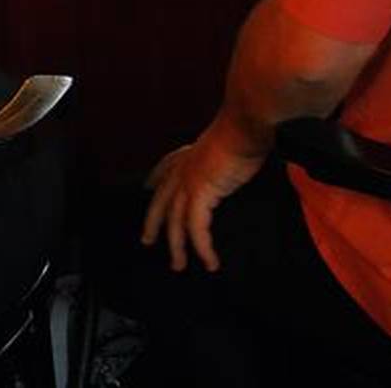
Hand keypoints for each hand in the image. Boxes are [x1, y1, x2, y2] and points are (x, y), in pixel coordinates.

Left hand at [141, 124, 266, 272]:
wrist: (244, 125)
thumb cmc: (243, 132)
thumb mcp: (227, 147)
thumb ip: (221, 160)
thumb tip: (231, 167)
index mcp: (189, 154)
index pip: (165, 168)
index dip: (154, 179)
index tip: (146, 187)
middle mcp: (183, 168)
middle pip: (161, 200)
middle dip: (153, 222)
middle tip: (147, 240)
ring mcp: (188, 181)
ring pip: (174, 221)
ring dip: (177, 247)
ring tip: (179, 265)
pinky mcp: (199, 192)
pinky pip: (196, 228)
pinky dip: (202, 247)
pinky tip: (209, 261)